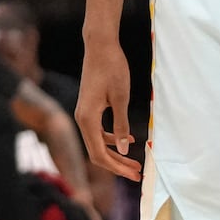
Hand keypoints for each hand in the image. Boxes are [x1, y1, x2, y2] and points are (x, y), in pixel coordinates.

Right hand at [76, 39, 142, 179]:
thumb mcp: (121, 98)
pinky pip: (98, 131)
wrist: (100, 46)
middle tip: (137, 172)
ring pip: (98, 142)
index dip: (116, 167)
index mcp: (88, 119)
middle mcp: (82, 119)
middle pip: (97, 152)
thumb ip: (121, 125)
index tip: (134, 173)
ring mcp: (84, 114)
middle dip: (117, 164)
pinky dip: (111, 138)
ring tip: (134, 161)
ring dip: (115, 153)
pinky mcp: (89, 108)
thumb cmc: (112, 68)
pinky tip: (127, 140)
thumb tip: (122, 149)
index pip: (99, 154)